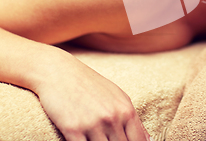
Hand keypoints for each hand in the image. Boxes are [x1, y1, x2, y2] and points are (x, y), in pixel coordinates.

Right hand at [34, 55, 150, 140]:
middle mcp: (113, 117)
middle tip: (107, 139)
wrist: (58, 71)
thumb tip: (148, 140)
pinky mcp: (73, 129)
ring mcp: (93, 124)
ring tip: (95, 139)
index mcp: (126, 110)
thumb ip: (131, 118)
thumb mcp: (117, 96)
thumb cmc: (89, 84)